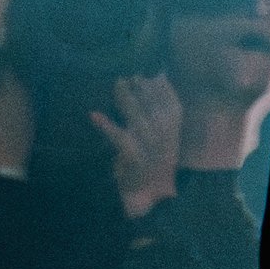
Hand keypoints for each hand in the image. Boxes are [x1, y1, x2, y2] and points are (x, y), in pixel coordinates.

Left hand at [92, 72, 183, 221]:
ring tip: (118, 84)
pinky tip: (94, 115)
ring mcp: (148, 145)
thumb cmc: (157, 159)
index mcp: (175, 130)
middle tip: (128, 77)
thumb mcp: (167, 134)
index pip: (171, 100)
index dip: (160, 86)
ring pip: (135, 114)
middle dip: (140, 87)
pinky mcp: (131, 155)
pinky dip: (105, 125)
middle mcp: (164, 136)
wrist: (150, 194)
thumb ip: (163, 107)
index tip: (149, 74)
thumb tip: (159, 74)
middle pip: (151, 104)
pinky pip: (117, 136)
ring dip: (125, 97)